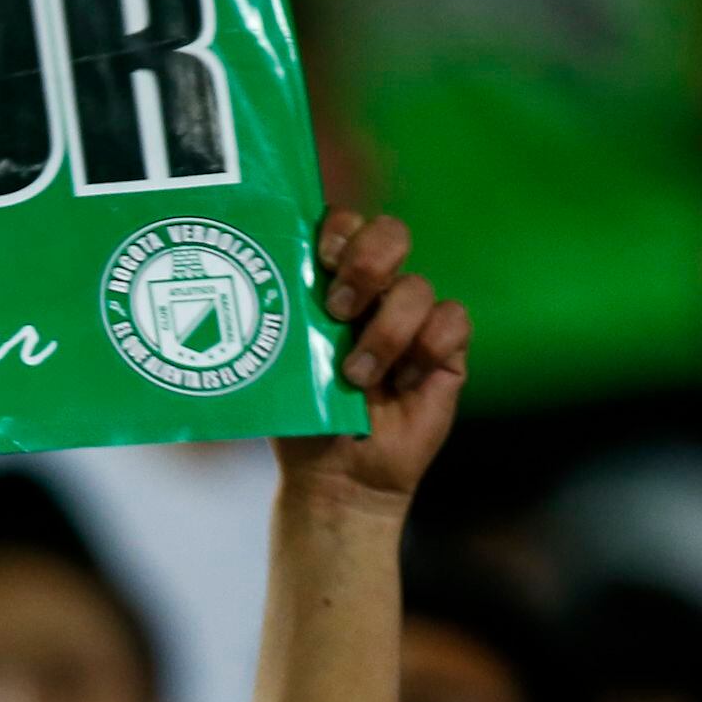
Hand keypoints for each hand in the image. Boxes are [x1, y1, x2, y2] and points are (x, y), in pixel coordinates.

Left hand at [273, 211, 469, 507]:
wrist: (337, 475)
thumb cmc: (303, 418)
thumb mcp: (279, 368)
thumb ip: (279, 323)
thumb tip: (249, 286)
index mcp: (328, 284)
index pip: (342, 226)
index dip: (338, 229)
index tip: (319, 256)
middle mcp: (374, 291)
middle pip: (389, 234)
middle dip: (367, 263)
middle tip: (339, 309)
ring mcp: (412, 316)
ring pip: (417, 286)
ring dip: (384, 333)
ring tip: (356, 377)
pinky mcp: (446, 348)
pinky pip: (452, 321)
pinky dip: (423, 352)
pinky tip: (401, 385)